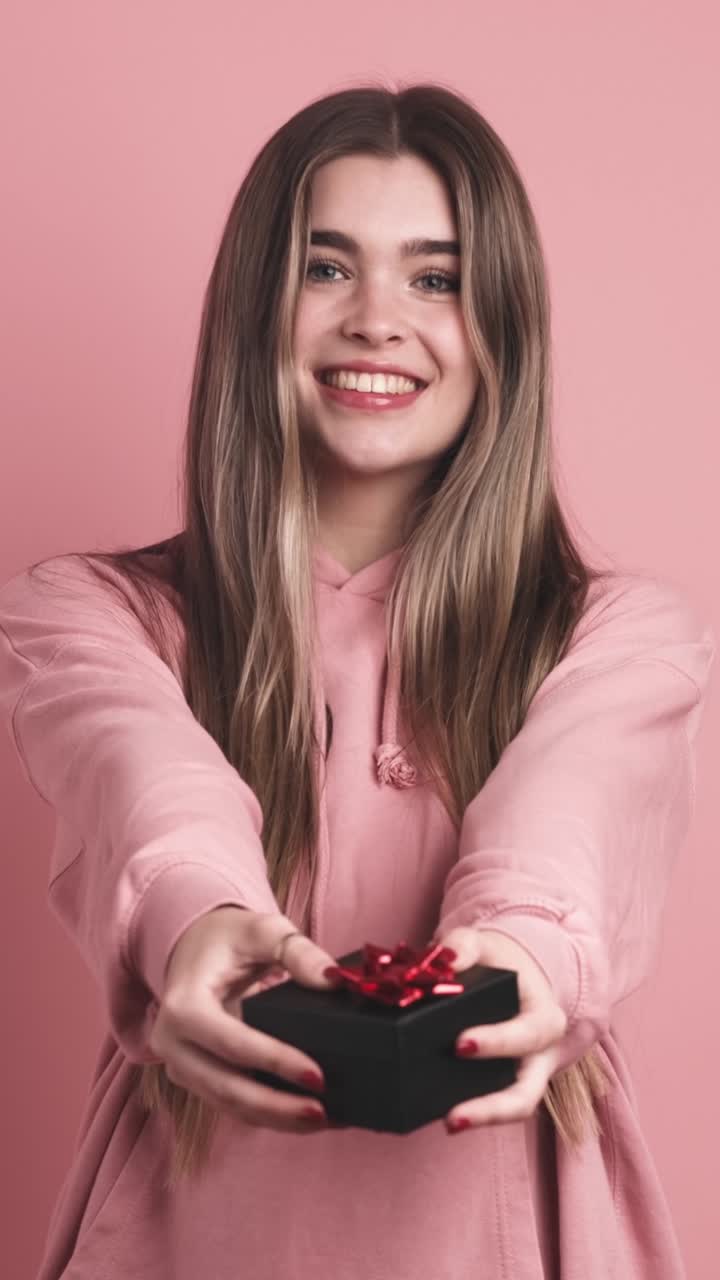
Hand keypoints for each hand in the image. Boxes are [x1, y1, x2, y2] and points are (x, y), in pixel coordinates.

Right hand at [147, 906, 342, 1132]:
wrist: (195, 946)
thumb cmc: (228, 937)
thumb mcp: (263, 930)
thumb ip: (298, 951)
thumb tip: (332, 979)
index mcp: (182, 1005)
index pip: (231, 1044)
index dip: (274, 1062)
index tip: (317, 1077)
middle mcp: (171, 1042)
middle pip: (225, 1087)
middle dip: (275, 1106)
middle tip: (322, 1112)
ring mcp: (179, 1064)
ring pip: (227, 1104)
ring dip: (274, 1118)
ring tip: (321, 1119)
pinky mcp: (194, 1076)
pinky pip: (229, 1102)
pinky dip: (265, 1113)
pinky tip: (301, 1116)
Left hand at [433, 926, 567, 1133]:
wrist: (513, 974)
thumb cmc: (499, 961)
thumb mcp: (484, 944)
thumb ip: (464, 946)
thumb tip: (446, 960)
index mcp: (544, 1016)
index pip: (527, 1035)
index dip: (497, 1042)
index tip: (460, 1043)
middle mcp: (541, 1054)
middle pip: (528, 1091)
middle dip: (493, 1105)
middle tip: (454, 1112)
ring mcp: (525, 1074)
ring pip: (516, 1107)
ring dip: (484, 1119)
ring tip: (448, 1123)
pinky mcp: (505, 1085)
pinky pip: (494, 1104)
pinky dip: (473, 1112)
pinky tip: (441, 1114)